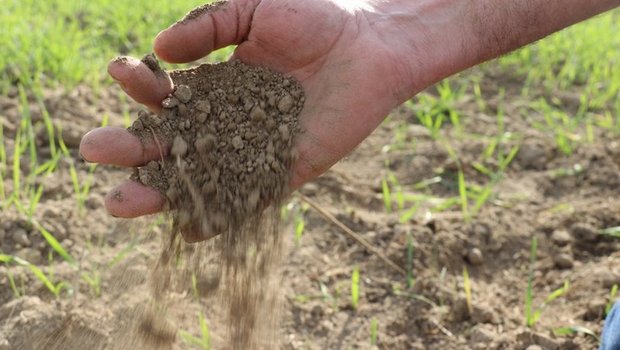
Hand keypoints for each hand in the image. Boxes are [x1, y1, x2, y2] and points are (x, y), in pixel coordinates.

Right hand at [79, 0, 425, 217]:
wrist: (369, 44)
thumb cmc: (313, 19)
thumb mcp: (252, 9)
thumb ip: (209, 26)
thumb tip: (160, 50)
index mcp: (214, 86)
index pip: (165, 95)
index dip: (140, 87)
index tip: (120, 72)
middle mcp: (227, 122)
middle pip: (171, 143)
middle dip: (132, 148)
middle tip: (95, 149)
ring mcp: (252, 150)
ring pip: (198, 178)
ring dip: (161, 193)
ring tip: (120, 202)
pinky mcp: (284, 172)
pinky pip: (247, 200)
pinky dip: (219, 218)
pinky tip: (188, 230)